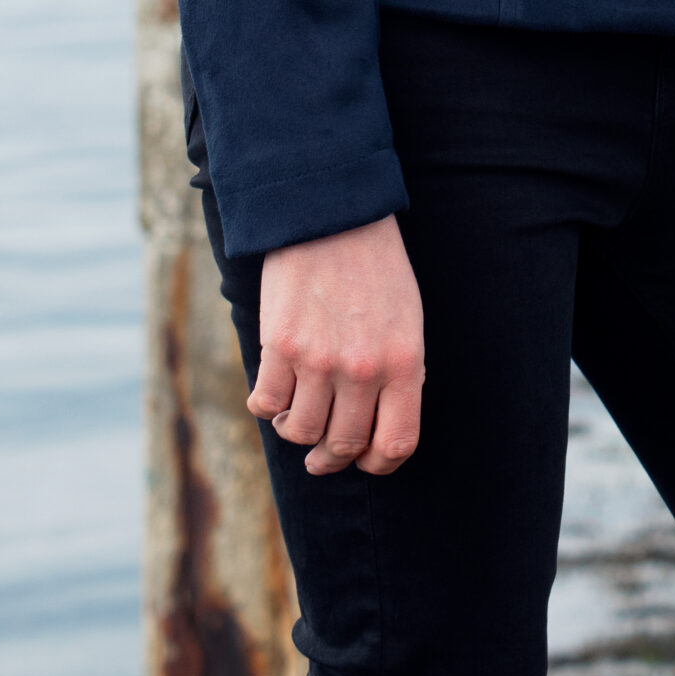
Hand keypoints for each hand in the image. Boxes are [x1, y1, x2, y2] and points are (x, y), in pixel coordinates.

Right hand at [247, 213, 424, 476]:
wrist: (332, 213)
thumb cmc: (375, 265)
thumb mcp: (407, 316)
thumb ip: (399, 370)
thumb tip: (383, 421)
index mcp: (404, 361)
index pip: (396, 443)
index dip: (379, 462)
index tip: (365, 459)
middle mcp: (363, 368)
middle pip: (343, 445)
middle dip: (331, 458)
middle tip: (321, 457)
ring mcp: (319, 359)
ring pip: (301, 432)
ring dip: (297, 431)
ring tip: (297, 415)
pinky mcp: (280, 345)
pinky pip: (266, 405)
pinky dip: (267, 407)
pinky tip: (274, 393)